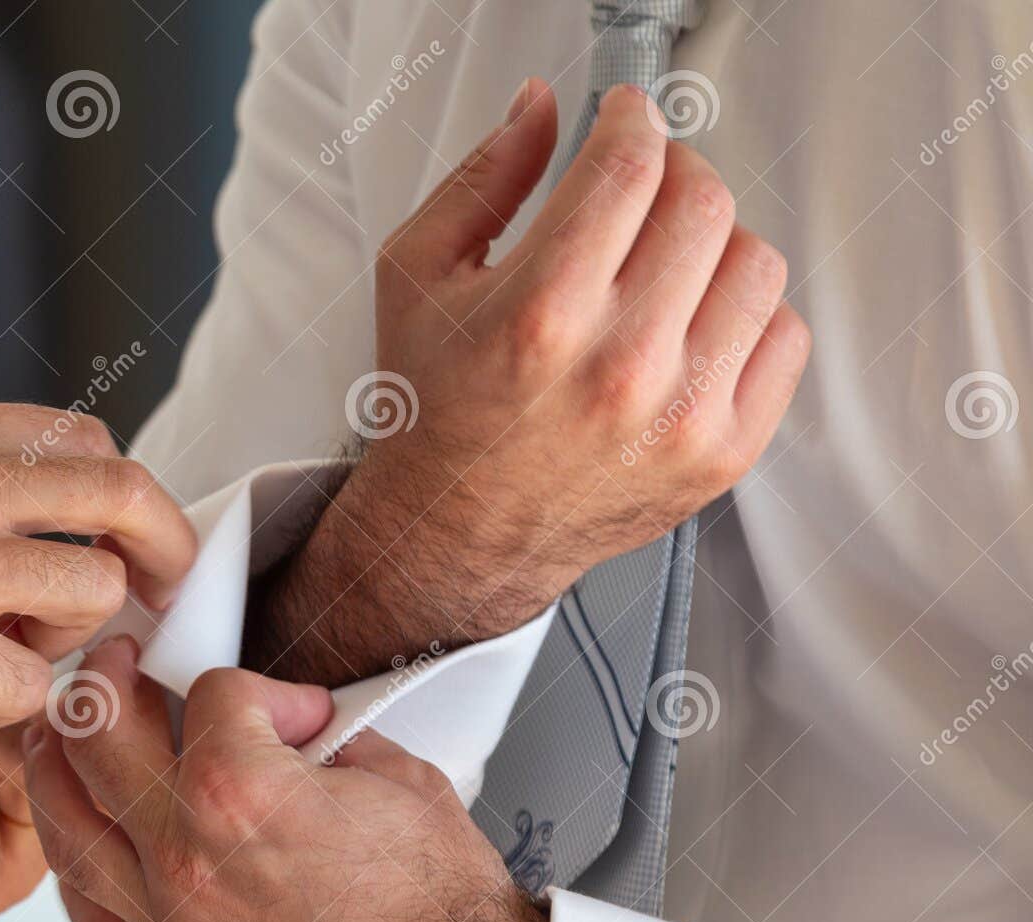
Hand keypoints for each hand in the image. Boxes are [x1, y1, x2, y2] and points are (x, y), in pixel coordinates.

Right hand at [0, 393, 196, 806]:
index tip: (136, 538)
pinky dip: (5, 706)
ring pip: (90, 595)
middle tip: (164, 594)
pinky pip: (33, 683)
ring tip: (0, 659)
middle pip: (120, 495)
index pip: (83, 438)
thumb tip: (54, 504)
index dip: (128, 494)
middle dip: (165, 550)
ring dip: (68, 642)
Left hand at [23, 636, 546, 921]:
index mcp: (244, 794)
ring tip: (64, 735)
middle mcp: (189, 861)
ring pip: (70, 827)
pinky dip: (76, 870)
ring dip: (57, 766)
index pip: (212, 694)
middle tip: (117, 664)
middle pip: (101, 738)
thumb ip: (327, 733)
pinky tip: (78, 839)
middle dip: (109, 683)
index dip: (258, 688)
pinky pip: (91, 919)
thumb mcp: (398, 777)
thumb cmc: (442, 911)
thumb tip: (293, 722)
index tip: (287, 708)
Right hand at [247, 80, 808, 682]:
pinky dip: (748, 314)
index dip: (634, 122)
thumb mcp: (417, 279)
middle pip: (704, 203)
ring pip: (756, 262)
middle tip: (644, 189)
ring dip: (714, 242)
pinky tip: (695, 325)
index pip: (632, 167)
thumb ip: (481, 180)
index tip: (628, 121)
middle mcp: (621, 366)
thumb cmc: (439, 412)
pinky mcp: (723, 453)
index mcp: (541, 314)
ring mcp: (682, 415)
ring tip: (666, 265)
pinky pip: (784, 337)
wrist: (458, 530)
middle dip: (674, 173)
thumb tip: (540, 110)